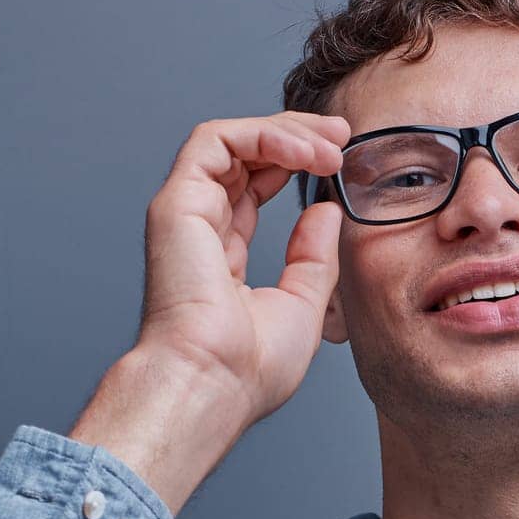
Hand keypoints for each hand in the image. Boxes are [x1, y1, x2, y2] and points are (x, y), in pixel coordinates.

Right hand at [137, 110, 350, 425]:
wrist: (213, 384)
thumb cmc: (249, 369)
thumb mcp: (303, 305)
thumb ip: (313, 256)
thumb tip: (325, 209)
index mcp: (223, 257)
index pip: (254, 189)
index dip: (294, 164)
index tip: (339, 161)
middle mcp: (199, 229)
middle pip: (243, 158)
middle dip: (295, 138)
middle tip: (342, 137)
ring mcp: (185, 214)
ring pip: (230, 141)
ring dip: (284, 134)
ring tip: (331, 145)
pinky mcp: (176, 203)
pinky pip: (215, 142)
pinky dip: (261, 137)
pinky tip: (302, 152)